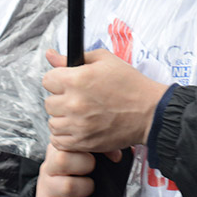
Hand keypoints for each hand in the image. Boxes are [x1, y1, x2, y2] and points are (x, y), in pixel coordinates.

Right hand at [34, 143, 120, 196]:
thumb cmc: (73, 177)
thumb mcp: (83, 160)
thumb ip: (100, 151)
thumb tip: (116, 155)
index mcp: (57, 150)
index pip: (68, 141)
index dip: (88, 147)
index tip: (96, 156)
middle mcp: (48, 166)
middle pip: (62, 159)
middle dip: (85, 165)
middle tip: (91, 171)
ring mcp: (45, 187)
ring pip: (68, 186)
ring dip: (86, 189)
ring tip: (88, 189)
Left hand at [42, 48, 166, 153]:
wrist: (150, 112)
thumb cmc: (130, 84)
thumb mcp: (104, 60)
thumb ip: (74, 58)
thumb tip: (50, 54)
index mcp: (77, 80)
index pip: (47, 80)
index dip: (58, 79)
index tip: (68, 83)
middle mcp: (74, 103)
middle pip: (49, 102)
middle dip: (61, 99)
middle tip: (77, 98)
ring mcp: (78, 125)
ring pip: (52, 122)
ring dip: (63, 118)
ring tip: (79, 114)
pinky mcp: (83, 142)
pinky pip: (58, 141)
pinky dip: (65, 135)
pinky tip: (78, 128)